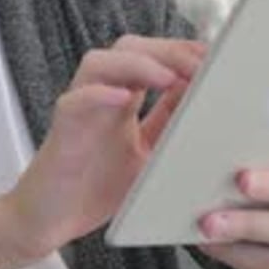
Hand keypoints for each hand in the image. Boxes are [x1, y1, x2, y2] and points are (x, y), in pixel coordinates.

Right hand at [5, 35, 204, 260]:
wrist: (51, 220)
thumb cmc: (96, 186)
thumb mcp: (148, 153)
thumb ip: (169, 123)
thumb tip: (206, 100)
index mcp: (122, 96)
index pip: (152, 55)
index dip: (182, 50)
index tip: (217, 57)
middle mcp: (100, 95)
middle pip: (129, 48)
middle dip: (167, 51)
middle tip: (201, 66)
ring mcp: (79, 109)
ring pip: (99, 63)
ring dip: (137, 65)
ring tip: (169, 78)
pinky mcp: (62, 130)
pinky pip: (75, 101)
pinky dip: (98, 95)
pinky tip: (124, 98)